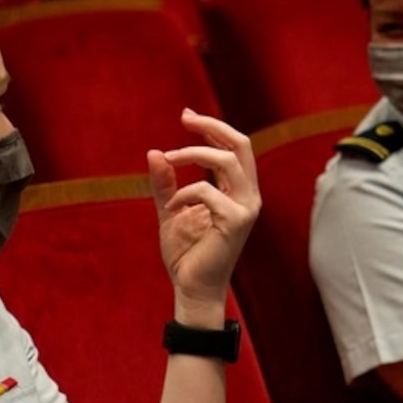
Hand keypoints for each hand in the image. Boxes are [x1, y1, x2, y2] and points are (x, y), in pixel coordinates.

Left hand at [146, 109, 260, 321]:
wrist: (190, 287)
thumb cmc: (185, 253)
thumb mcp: (170, 209)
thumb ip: (165, 183)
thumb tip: (155, 152)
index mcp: (238, 190)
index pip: (235, 147)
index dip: (212, 127)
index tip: (186, 115)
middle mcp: (248, 196)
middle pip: (240, 144)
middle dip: (211, 126)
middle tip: (184, 118)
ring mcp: (246, 209)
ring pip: (228, 161)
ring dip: (195, 152)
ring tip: (171, 158)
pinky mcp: (236, 222)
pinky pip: (208, 191)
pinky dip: (185, 192)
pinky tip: (173, 206)